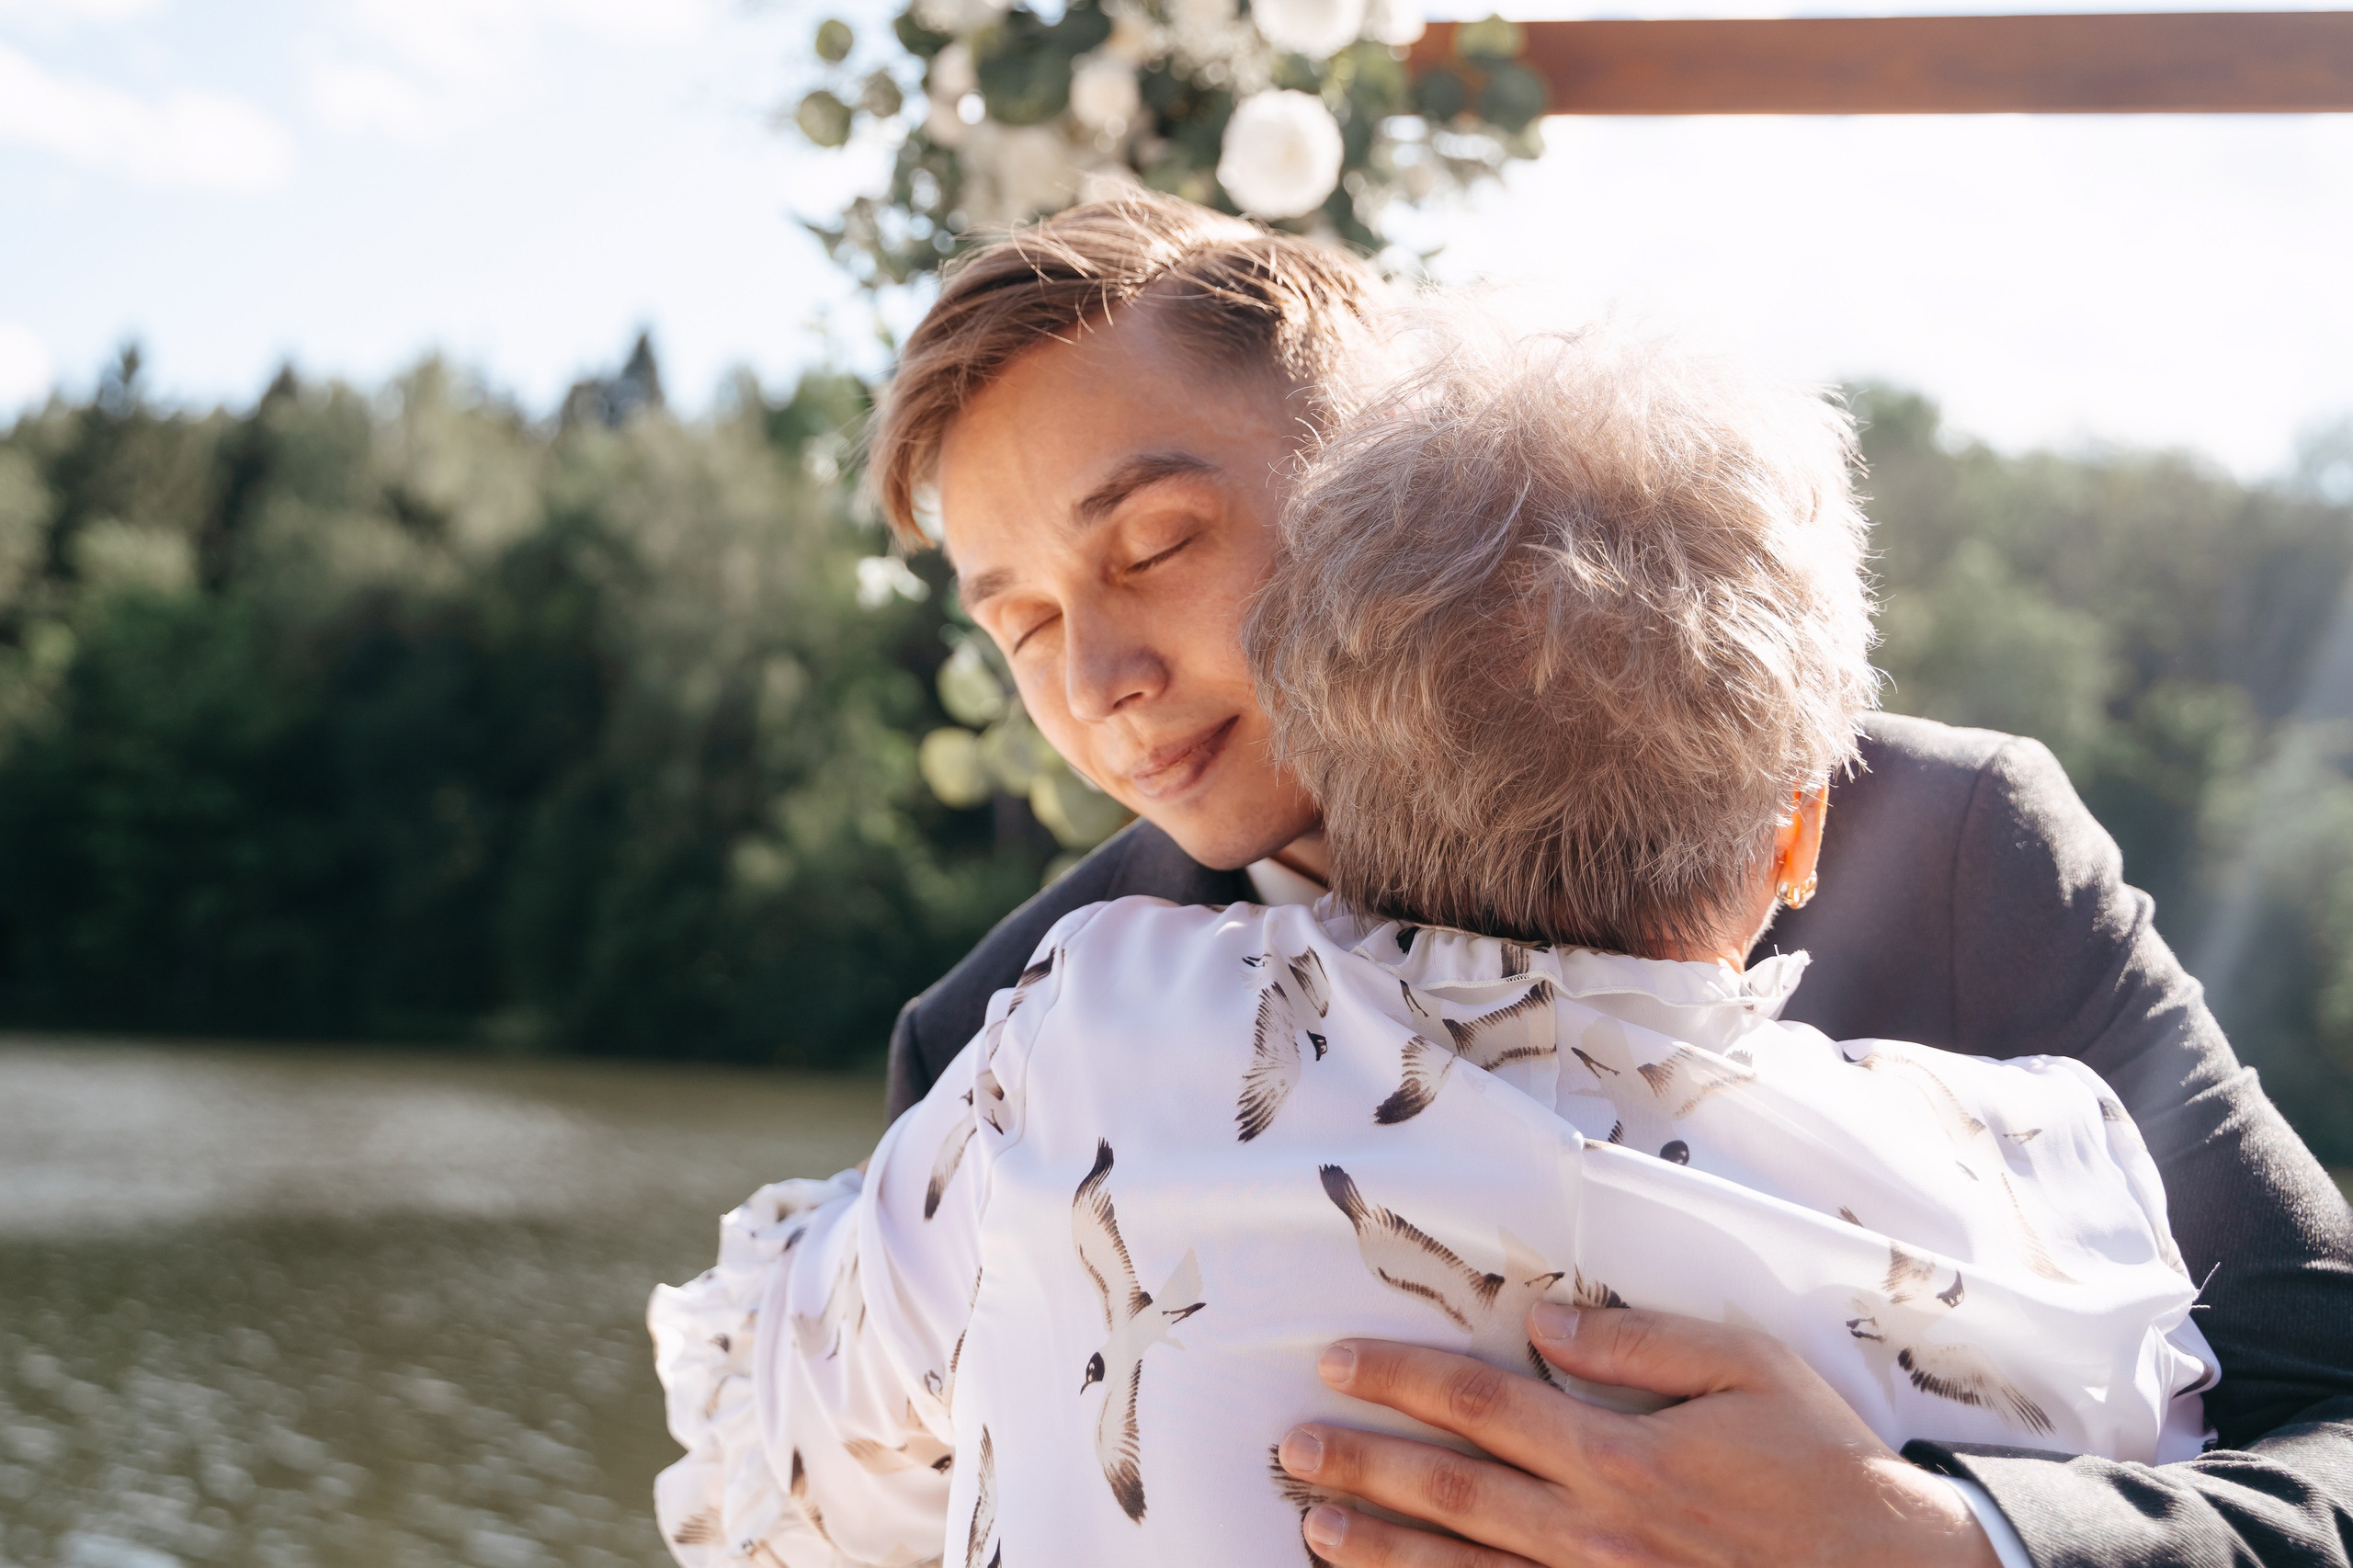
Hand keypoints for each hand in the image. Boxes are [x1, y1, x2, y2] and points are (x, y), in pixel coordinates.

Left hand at [1276, 1303, 2001, 1567]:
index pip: (1479, 1403)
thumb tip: (1547, 1320)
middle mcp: (1592, 1529)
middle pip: (1448, 1490)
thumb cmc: (1824, 1471)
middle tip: (1292, 1445)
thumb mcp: (1748, 1371)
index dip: (1399, 1378)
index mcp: (1618, 1452)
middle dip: (1360, 1463)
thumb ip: (1641, 1342)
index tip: (1337, 1362)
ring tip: (1312, 1526)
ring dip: (1379, 1549)